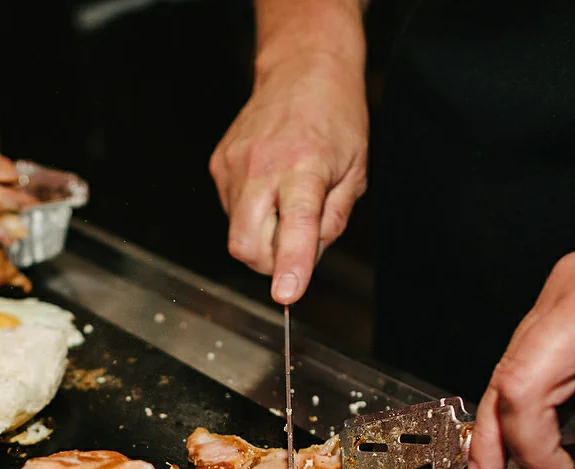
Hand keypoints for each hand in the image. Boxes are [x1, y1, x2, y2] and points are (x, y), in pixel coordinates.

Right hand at [210, 53, 366, 303]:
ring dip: (262, 235)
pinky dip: (252, 214)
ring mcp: (234, 166)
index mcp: (305, 166)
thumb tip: (308, 259)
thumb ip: (333, 220)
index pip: (295, 226)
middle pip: (246, 244)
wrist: (301, 68)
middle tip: (294, 246)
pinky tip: (270, 187)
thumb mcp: (355, 171)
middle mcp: (263, 166)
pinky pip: (231, 211)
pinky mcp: (219, 165)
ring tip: (286, 201)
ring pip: (237, 233)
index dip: (290, 265)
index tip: (287, 294)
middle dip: (269, 263)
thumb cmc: (335, 117)